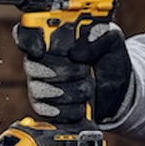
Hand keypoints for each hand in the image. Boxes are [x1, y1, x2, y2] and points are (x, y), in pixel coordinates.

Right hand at [13, 21, 131, 122]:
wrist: (118, 90)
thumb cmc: (108, 60)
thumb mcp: (112, 41)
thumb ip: (99, 37)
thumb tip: (76, 53)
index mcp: (52, 38)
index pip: (27, 34)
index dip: (29, 42)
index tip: (41, 50)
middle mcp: (40, 60)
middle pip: (32, 66)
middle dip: (63, 71)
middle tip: (84, 70)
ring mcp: (39, 84)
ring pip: (41, 90)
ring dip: (70, 92)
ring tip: (88, 89)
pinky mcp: (44, 106)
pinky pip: (46, 111)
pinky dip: (68, 110)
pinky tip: (81, 106)